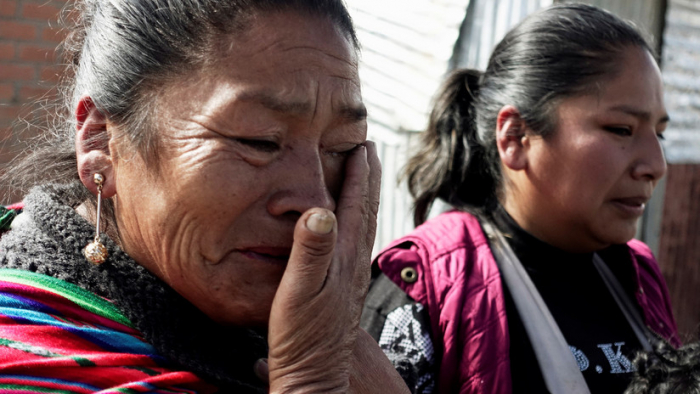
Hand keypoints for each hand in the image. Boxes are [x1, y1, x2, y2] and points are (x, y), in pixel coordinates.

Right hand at [266, 142, 381, 392]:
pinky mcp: (344, 287)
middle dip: (368, 177)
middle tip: (369, 148)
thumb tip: (320, 210)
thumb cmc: (302, 335)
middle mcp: (353, 262)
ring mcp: (351, 275)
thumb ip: (310, 250)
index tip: (361, 145)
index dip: (358, 173)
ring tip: (364, 175)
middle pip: (365, 210)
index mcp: (343, 256)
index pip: (354, 205)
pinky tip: (348, 224)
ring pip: (363, 224)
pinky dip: (356, 219)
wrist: (314, 372)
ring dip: (365, 195)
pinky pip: (355, 239)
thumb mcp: (298, 289)